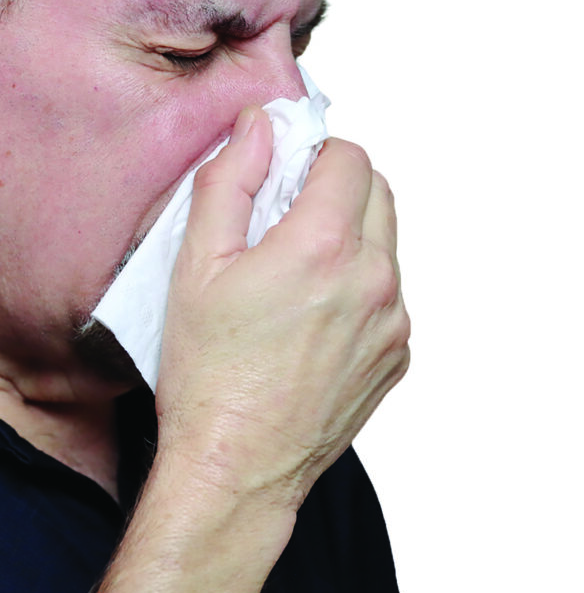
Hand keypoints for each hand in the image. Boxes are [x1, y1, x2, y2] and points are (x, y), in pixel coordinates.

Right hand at [76, 106, 408, 592]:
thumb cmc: (207, 374)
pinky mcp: (397, 354)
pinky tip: (309, 319)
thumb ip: (229, 182)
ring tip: (291, 278)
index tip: (280, 176)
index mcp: (323, 247)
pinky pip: (388, 294)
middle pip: (377, 192)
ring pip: (385, 243)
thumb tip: (257, 127)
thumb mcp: (195, 266)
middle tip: (280, 222)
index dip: (310, 154)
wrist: (236, 465)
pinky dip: (356, 286)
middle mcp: (374, 280)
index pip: (348, 156)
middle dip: (333, 189)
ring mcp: (393, 321)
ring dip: (347, 238)